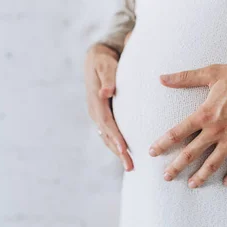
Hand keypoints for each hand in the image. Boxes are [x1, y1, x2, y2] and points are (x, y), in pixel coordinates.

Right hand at [85, 42, 132, 170]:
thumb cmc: (104, 61)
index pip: (107, 123)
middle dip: (118, 152)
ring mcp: (98, 115)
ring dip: (118, 153)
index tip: (124, 150)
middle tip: (130, 167)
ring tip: (130, 167)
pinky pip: (110, 134)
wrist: (96, 59)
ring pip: (107, 138)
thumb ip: (108, 78)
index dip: (115, 137)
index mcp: (96, 102)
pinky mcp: (103, 116)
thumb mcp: (105, 66)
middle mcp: (95, 111)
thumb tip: (106, 92)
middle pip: (107, 136)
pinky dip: (117, 145)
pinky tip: (126, 155)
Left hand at [148, 60, 226, 187]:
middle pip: (191, 153)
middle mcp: (217, 130)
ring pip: (214, 163)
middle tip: (166, 177)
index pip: (178, 132)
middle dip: (177, 166)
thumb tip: (162, 78)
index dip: (163, 143)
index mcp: (205, 114)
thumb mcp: (212, 73)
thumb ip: (185, 78)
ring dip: (201, 176)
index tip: (152, 152)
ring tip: (192, 185)